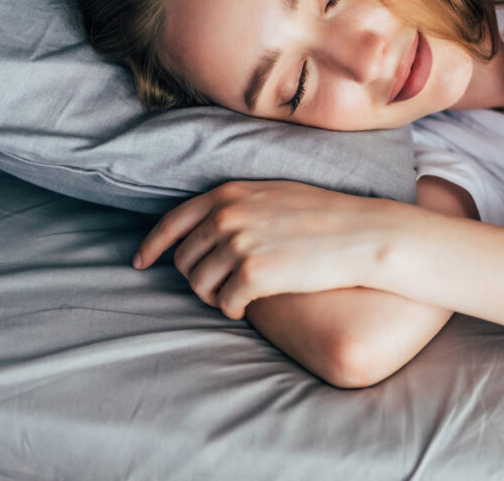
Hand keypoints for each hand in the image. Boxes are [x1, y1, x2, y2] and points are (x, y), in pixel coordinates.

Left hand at [132, 180, 415, 319]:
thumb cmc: (325, 216)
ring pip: (199, 286)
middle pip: (184, 260)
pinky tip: (254, 302)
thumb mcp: (274, 194)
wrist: (362, 234)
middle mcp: (226, 216)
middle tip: (224, 286)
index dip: (153, 245)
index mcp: (228, 194)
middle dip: (198, 278)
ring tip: (242, 294)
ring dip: (216, 296)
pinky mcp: (252, 274)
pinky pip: (224, 304)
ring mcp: (237, 244)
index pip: (173, 221)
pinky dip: (234, 309)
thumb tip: (207, 227)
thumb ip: (236, 205)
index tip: (141, 262)